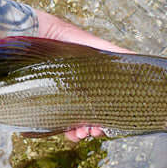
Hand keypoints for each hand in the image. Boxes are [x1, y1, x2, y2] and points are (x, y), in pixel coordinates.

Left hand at [35, 10, 132, 141]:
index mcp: (89, 80)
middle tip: (95, 130)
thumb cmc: (62, 37)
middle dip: (96, 126)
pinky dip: (63, 129)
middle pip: (90, 114)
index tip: (113, 122)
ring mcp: (59, 96)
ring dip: (81, 130)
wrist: (28, 34)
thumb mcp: (92, 45)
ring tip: (82, 132)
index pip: (104, 102)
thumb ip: (115, 53)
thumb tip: (138, 60)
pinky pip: (53, 121)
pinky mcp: (41, 102)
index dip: (111, 114)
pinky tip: (68, 132)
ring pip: (73, 120)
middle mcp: (75, 90)